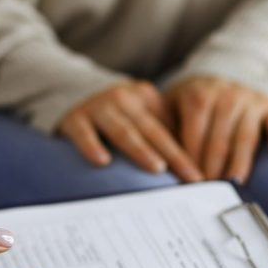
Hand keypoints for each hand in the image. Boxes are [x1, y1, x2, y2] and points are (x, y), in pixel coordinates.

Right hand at [58, 81, 202, 181]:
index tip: (199, 177)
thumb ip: (160, 134)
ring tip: (157, 167)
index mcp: (145, 97)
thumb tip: (188, 171)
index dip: (184, 153)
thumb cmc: (113, 115)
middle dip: (173, 156)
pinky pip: (84, 133)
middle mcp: (124, 98)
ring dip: (141, 150)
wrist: (68, 90)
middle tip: (190, 177)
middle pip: (152, 130)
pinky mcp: (74, 118)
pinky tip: (102, 162)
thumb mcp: (139, 115)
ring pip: (123, 130)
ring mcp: (98, 106)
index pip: (168, 129)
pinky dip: (92, 146)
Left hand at [165, 76, 267, 183]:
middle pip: (219, 139)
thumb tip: (158, 162)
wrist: (216, 78)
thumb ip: (165, 129)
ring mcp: (249, 99)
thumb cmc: (188, 103)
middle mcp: (225, 94)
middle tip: (209, 193)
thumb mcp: (170, 107)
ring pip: (245, 136)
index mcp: (198, 95)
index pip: (194, 136)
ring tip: (235, 184)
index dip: (191, 162)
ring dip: (241, 161)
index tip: (188, 185)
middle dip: (213, 168)